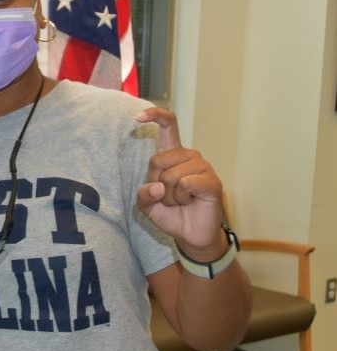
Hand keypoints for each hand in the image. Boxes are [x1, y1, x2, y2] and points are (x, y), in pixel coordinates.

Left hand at [135, 108, 224, 258]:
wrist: (190, 234)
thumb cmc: (171, 214)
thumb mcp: (147, 205)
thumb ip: (143, 194)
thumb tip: (157, 186)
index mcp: (173, 155)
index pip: (168, 126)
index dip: (155, 116)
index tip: (137, 117)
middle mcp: (189, 156)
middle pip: (158, 159)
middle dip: (156, 183)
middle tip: (168, 196)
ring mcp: (203, 167)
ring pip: (171, 175)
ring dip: (169, 195)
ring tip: (180, 201)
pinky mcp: (212, 181)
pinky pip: (186, 184)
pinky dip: (181, 197)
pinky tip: (190, 202)